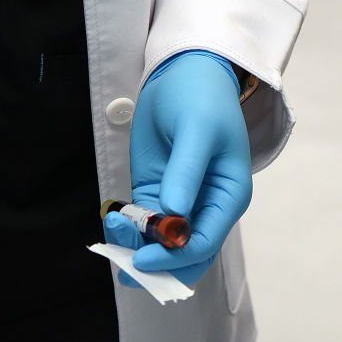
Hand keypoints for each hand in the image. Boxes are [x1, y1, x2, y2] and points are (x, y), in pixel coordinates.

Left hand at [105, 50, 251, 285]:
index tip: (142, 258)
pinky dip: (128, 231)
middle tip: (124, 270)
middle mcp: (207, 207)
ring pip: (162, 244)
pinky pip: (144, 225)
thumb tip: (173, 214)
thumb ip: (186, 172)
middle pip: (185, 254)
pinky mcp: (156, 193)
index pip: (204, 241)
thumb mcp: (196, 130)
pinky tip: (113, 223)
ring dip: (137, 248)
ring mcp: (181, 203)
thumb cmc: (200, 97)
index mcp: (228, 196)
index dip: (175, 256)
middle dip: (157, 265)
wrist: (184, 71)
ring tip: (112, 233)